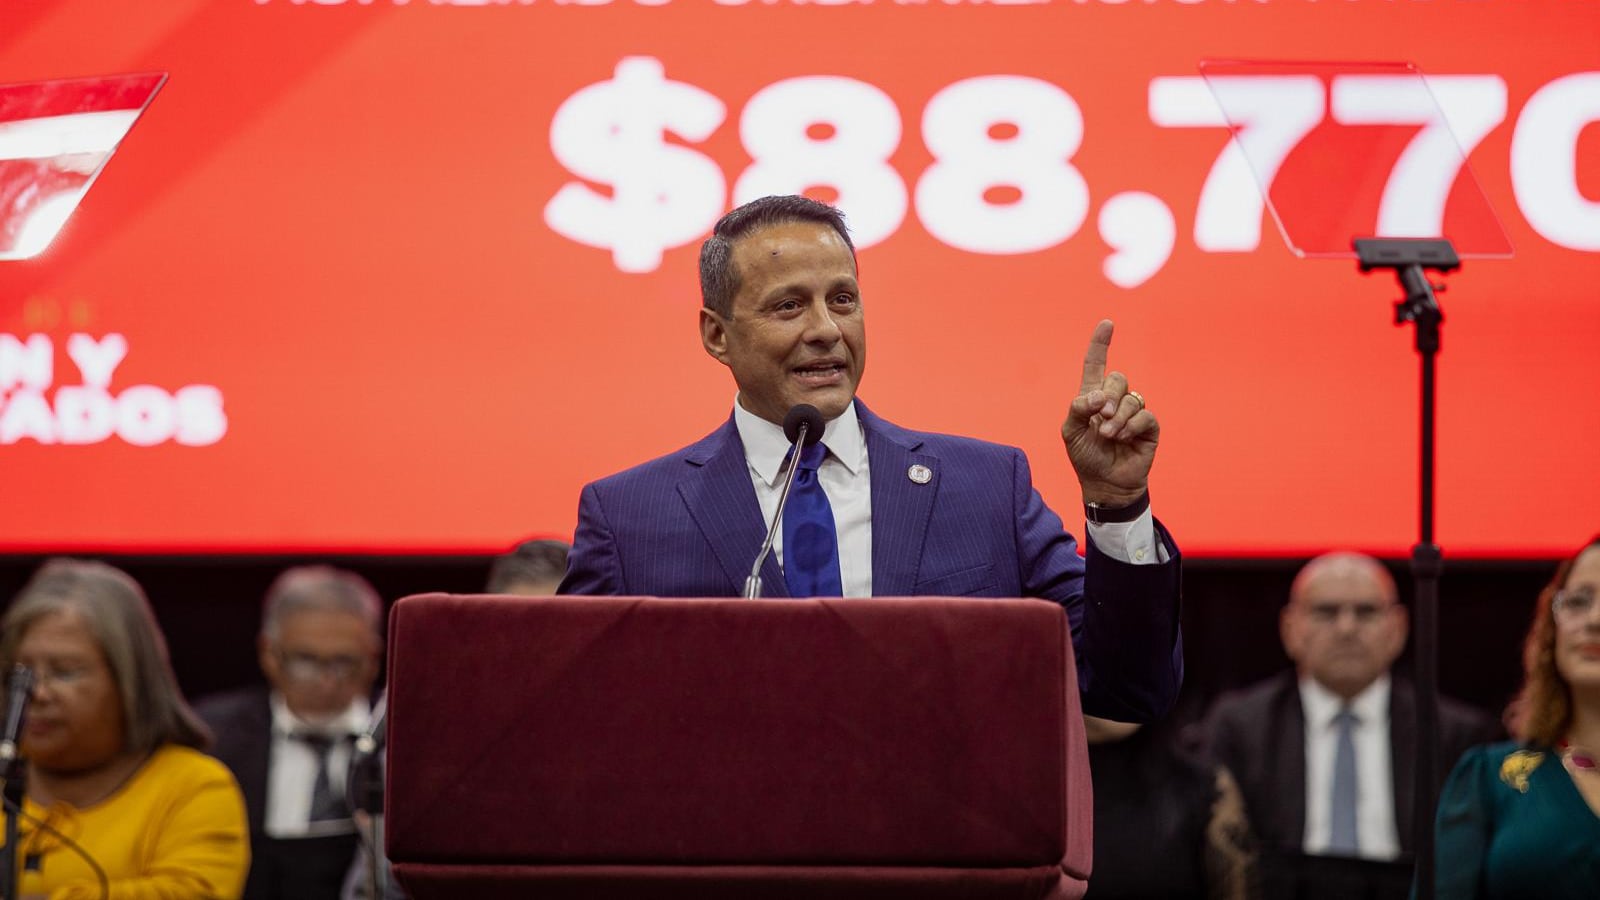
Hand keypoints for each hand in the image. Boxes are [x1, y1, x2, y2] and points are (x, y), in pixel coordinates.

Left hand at [1062, 319, 1158, 506]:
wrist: (1104, 484)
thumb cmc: (1085, 457)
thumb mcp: (1070, 432)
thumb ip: (1078, 408)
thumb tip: (1098, 395)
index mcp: (1093, 397)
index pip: (1096, 365)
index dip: (1101, 344)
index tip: (1107, 324)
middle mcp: (1114, 400)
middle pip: (1117, 378)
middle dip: (1108, 397)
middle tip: (1100, 418)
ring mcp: (1132, 412)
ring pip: (1131, 397)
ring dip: (1117, 418)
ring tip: (1108, 436)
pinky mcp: (1148, 427)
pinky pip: (1144, 414)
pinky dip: (1130, 426)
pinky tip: (1123, 438)